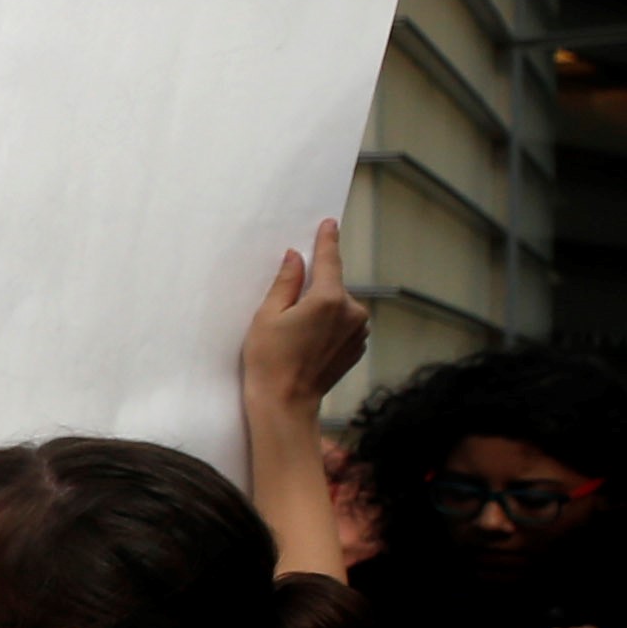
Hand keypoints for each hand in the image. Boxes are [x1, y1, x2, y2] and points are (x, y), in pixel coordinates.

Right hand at [244, 218, 369, 411]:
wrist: (286, 403)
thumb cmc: (270, 361)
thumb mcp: (268, 315)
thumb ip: (286, 281)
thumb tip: (296, 257)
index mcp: (328, 299)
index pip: (329, 260)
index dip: (327, 240)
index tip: (329, 224)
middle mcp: (352, 312)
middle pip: (332, 285)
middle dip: (313, 290)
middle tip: (286, 313)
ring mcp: (359, 331)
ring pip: (339, 306)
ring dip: (322, 309)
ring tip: (296, 334)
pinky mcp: (357, 347)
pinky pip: (344, 324)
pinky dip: (329, 326)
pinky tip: (308, 344)